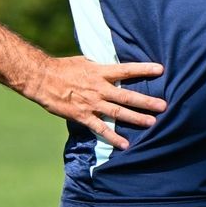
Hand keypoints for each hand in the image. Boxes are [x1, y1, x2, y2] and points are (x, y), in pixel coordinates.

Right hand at [28, 56, 165, 149]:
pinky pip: (101, 128)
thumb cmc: (64, 68)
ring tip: (152, 123)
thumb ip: (101, 66)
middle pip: (127, 95)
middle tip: (163, 105)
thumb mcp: (86, 61)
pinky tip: (125, 144)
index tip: (160, 70)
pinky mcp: (83, 116)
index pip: (126, 69)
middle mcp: (99, 88)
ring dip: (136, 118)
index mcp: (100, 72)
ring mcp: (92, 103)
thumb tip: (115, 67)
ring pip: (118, 112)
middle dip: (146, 101)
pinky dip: (113, 137)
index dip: (144, 69)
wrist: (42, 79)